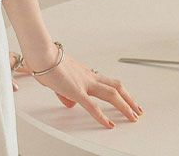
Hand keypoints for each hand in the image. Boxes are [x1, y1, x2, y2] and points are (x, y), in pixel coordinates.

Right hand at [12, 48, 143, 128]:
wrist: (40, 52)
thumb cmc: (44, 59)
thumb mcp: (56, 77)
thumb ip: (64, 90)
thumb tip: (69, 102)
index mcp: (83, 72)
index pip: (105, 82)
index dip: (118, 91)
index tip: (124, 99)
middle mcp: (87, 76)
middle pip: (116, 87)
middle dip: (129, 99)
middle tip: (138, 110)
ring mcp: (84, 83)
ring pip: (112, 94)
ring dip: (125, 106)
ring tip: (133, 117)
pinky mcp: (76, 91)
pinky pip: (93, 107)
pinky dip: (103, 117)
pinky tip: (109, 125)